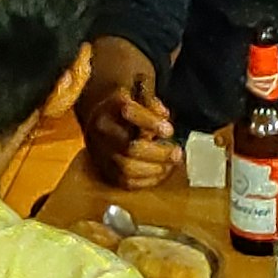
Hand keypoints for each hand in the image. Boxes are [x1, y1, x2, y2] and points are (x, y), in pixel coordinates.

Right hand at [82, 67, 178, 187]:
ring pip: (127, 168)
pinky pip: (126, 182)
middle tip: (176, 153)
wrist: (101, 121)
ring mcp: (101, 152)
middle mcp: (102, 130)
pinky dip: (147, 180)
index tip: (169, 130)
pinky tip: (160, 172)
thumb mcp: (138, 95)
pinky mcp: (105, 170)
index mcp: (111, 106)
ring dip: (154, 169)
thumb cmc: (126, 108)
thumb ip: (152, 102)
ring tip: (170, 164)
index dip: (150, 122)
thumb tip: (163, 115)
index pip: (128, 111)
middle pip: (129, 147)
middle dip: (158, 153)